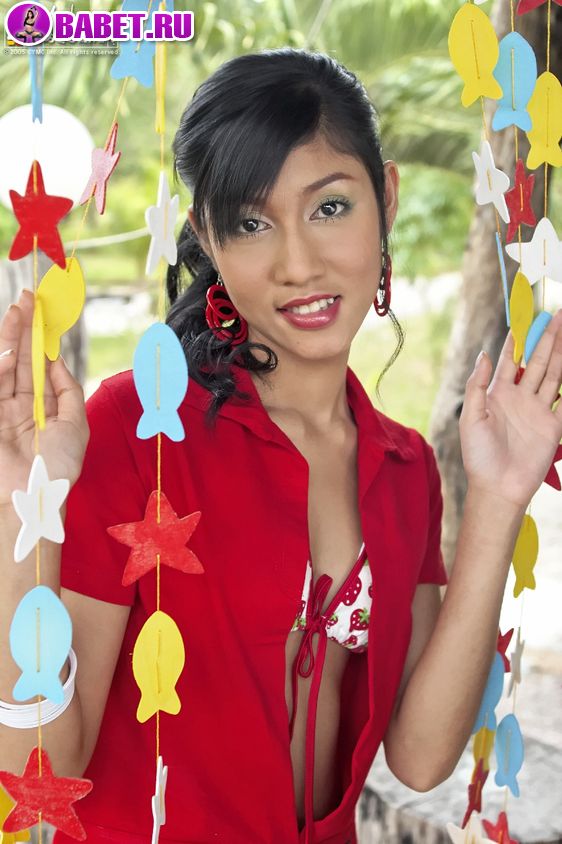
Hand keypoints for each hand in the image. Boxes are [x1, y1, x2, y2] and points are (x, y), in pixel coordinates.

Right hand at [0, 289, 88, 505]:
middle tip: (27, 299)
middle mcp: (23, 404)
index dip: (41, 340)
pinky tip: (10, 350)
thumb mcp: (76, 424)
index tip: (44, 314)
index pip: (41, 365)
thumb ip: (67, 390)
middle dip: (24, 329)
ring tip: (19, 310)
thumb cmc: (60, 466)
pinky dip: (1, 367)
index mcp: (45, 406)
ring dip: (11, 337)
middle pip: (22, 359)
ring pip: (7, 365)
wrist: (38, 495)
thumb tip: (57, 360)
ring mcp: (4, 409)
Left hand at [459, 308, 561, 507]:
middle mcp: (520, 398)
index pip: (510, 359)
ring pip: (553, 374)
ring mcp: (538, 410)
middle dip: (547, 337)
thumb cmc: (478, 455)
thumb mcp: (471, 418)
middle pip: (537, 360)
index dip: (518, 338)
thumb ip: (477, 385)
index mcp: (498, 394)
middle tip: (557, 313)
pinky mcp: (552, 426)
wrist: (497, 487)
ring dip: (561, 353)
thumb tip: (484, 354)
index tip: (525, 316)